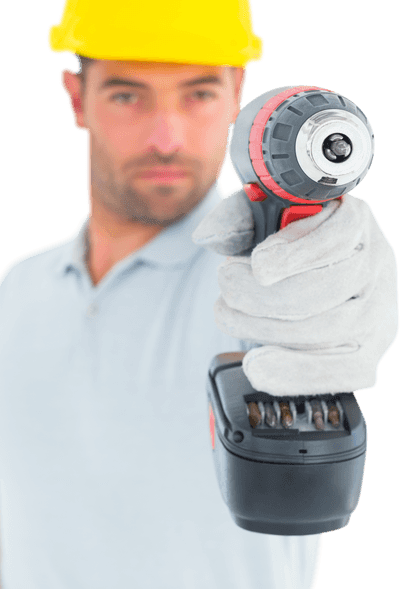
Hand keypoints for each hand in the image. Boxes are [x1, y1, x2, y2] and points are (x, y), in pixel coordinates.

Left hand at [197, 190, 398, 395]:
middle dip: (263, 295)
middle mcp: (377, 266)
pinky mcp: (368, 354)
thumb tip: (211, 237)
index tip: (258, 265)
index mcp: (356, 221)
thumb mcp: (264, 216)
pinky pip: (340, 373)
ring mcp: (377, 313)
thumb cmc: (288, 243)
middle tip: (226, 288)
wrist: (310, 278)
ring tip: (229, 315)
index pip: (338, 237)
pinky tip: (258, 365)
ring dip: (265, 329)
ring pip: (327, 331)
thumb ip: (240, 217)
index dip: (295, 255)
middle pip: (326, 291)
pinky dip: (293, 372)